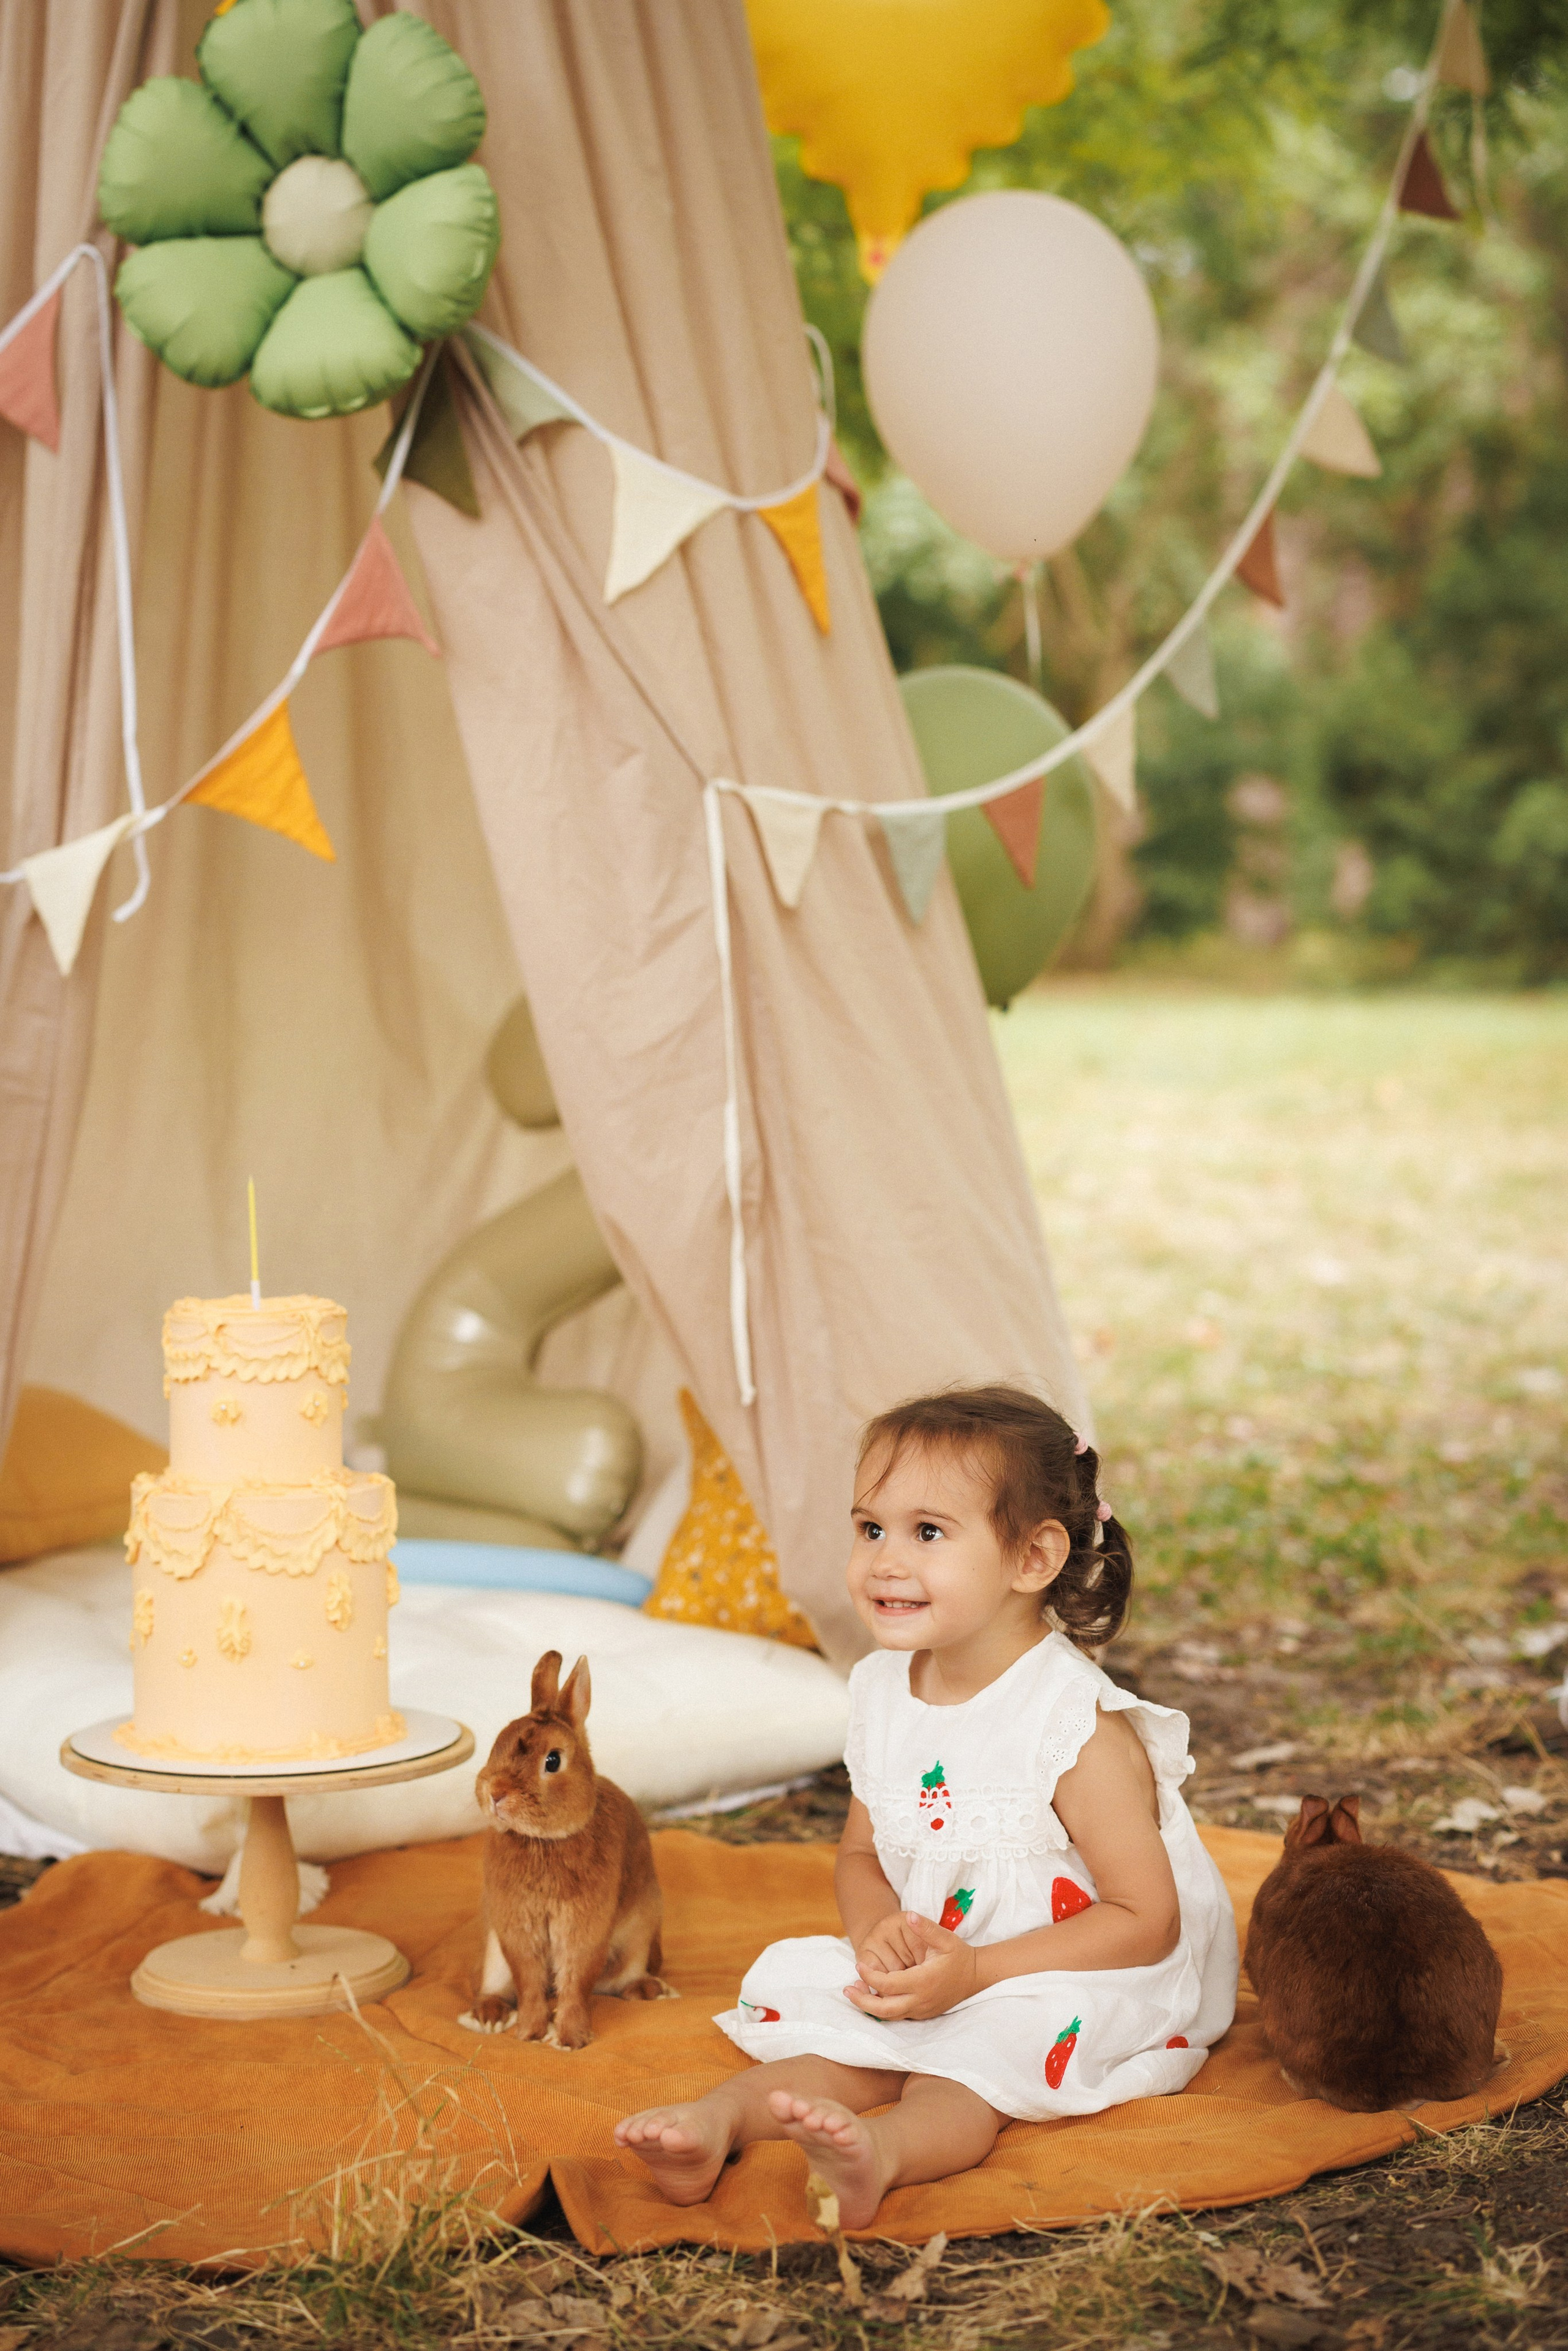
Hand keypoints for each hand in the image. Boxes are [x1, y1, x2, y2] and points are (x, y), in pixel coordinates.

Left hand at [843, 1912, 979, 2021]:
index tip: (858, 1965)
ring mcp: (922, 2010)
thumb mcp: (945, 1938)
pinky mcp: (923, 2014)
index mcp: (923, 1981)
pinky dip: (883, 2009)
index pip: (888, 1983)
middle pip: (885, 2009)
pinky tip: (873, 1996)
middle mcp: (920, 2000)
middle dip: (863, 2001)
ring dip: (870, 2007)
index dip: (870, 1975)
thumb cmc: (959, 1956)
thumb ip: (926, 1928)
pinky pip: (899, 2016)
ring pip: (891, 2016)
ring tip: (855, 1993)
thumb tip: (909, 1916)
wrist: (977, 1977)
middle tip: (846, 1990)